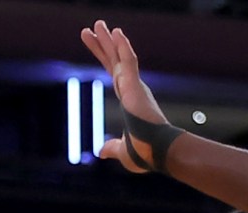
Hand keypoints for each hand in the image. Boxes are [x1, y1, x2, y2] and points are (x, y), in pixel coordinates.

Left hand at [81, 22, 169, 171]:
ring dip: (109, 40)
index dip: (103, 58)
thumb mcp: (122, 150)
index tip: (95, 44)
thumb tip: (101, 151)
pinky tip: (116, 32)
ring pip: (120, 56)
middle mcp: (132, 88)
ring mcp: (134, 85)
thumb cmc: (145, 154)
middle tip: (90, 29)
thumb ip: (112, 147)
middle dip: (102, 44)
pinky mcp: (136, 85)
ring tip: (97, 24)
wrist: (156, 153)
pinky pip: (129, 61)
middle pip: (113, 60)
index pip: (113, 73)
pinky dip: (123, 46)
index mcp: (129, 99)